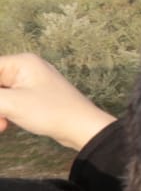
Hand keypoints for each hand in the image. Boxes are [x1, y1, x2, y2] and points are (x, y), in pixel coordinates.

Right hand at [0, 53, 116, 151]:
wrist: (82, 128)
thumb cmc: (50, 112)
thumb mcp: (10, 104)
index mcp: (21, 62)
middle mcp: (25, 68)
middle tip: (0, 119)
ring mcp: (29, 82)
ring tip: (2, 125)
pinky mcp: (32, 97)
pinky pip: (7, 102)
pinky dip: (3, 113)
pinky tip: (4, 126)